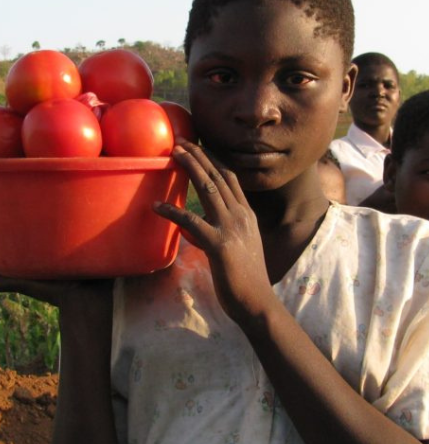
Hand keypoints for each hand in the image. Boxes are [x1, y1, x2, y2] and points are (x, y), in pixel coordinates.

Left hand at [153, 141, 274, 325]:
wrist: (257, 302)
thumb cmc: (247, 280)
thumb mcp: (241, 247)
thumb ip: (226, 232)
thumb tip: (204, 226)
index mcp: (247, 215)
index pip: (231, 179)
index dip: (214, 160)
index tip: (198, 148)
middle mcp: (241, 216)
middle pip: (219, 176)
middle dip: (199, 156)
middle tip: (181, 141)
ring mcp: (231, 228)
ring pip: (209, 189)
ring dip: (190, 168)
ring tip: (173, 154)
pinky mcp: (219, 245)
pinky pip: (192, 222)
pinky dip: (173, 212)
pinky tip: (157, 206)